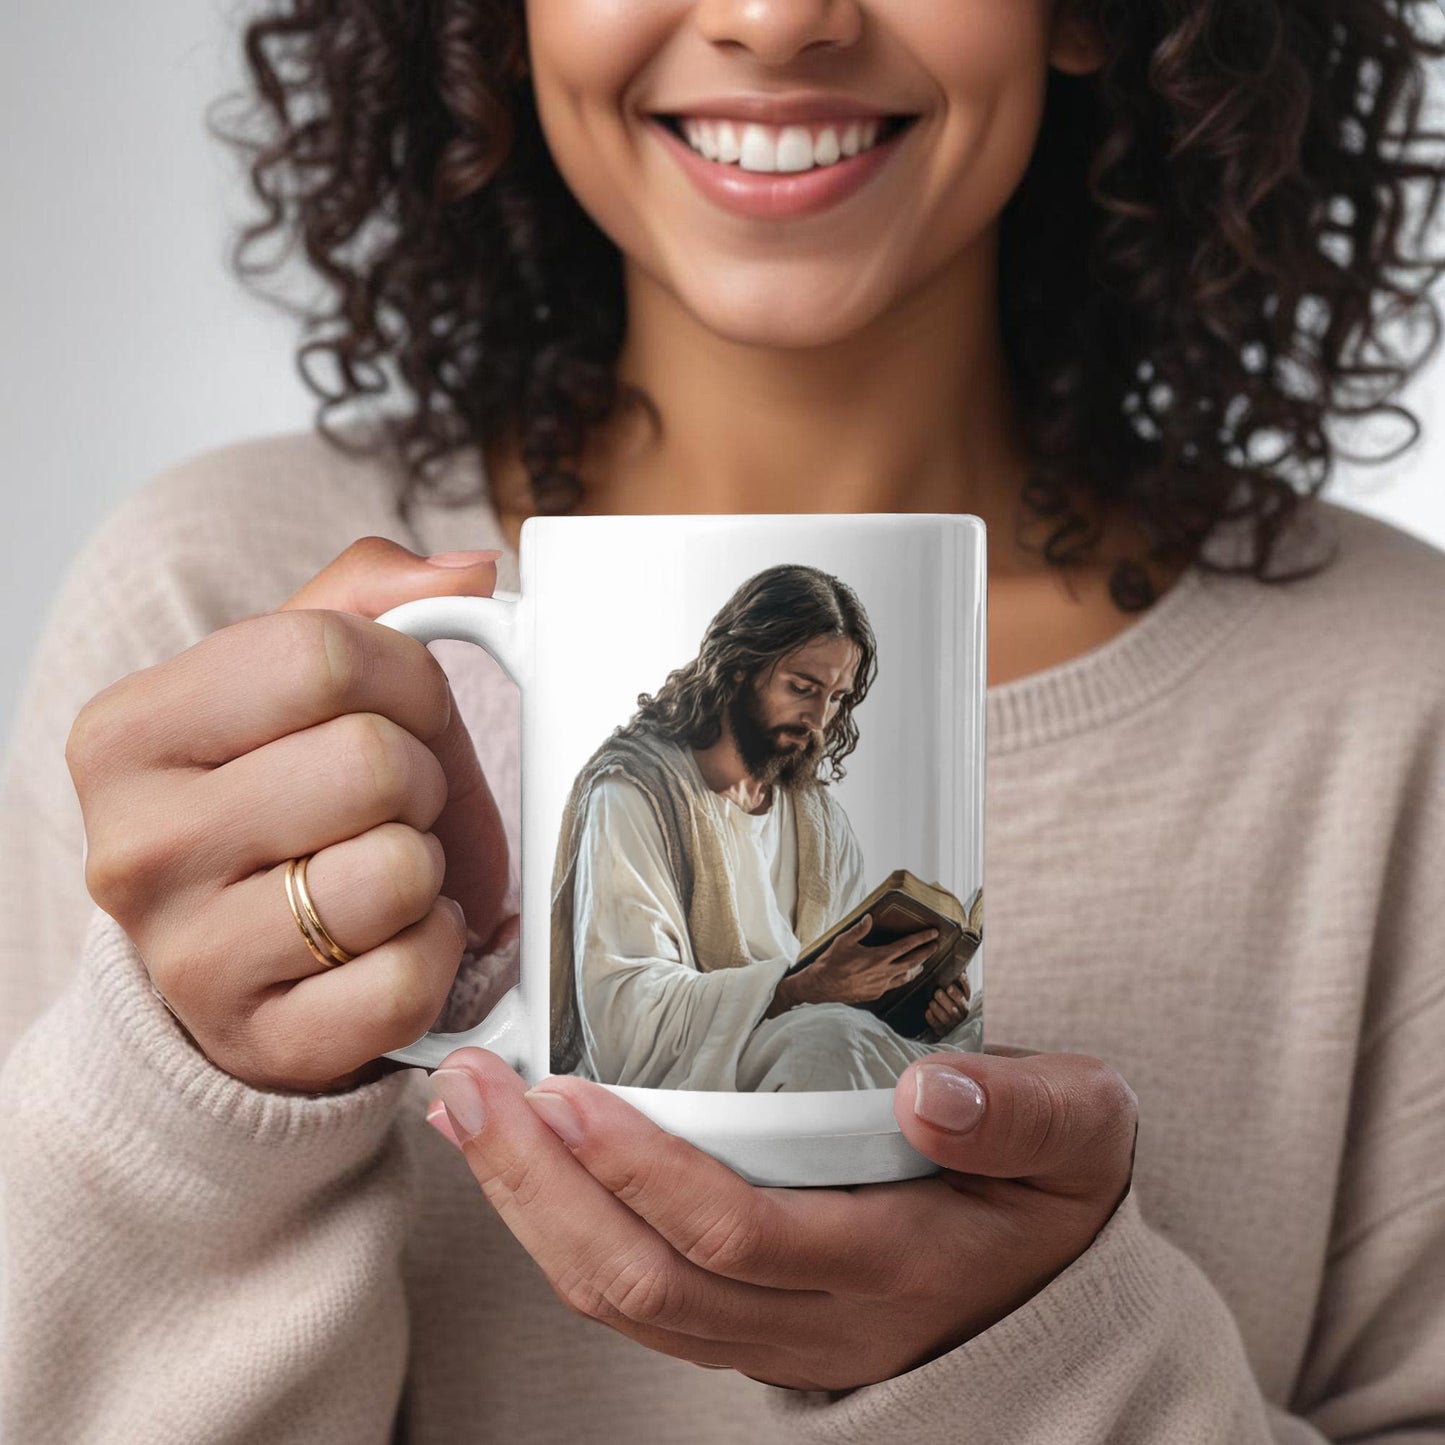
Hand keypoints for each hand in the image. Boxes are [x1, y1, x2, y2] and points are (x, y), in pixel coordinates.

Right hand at [65, 536, 510, 1093]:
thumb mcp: (288, 681)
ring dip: (426, 867)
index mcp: (128, 731)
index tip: (403, 708)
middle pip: (373, 763)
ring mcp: (189, 960)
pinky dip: (434, 952)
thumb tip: (470, 570)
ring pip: (398, 873)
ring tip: (380, 870)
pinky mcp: (263, 1043)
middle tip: (389, 804)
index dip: (405, 678)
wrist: (236, 951)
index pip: (325, 654)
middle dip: (418, 777)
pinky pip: (411, 979)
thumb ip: (370, 599)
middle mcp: (135, 847)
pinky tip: (389, 940)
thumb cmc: (278, 796)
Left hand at [423, 1046, 1137, 1390]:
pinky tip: (524, 1165)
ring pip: (626, 1304)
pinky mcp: (750, 1331)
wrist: (1058, 1300)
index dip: (645, 1174)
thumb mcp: (1082, 1134)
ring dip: (532, 1210)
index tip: (567, 1093)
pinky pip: (636, 1302)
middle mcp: (820, 1322)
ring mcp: (776, 1341)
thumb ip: (1023, 1114)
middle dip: (542, 1187)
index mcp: (897, 1264)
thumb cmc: (1052, 1196)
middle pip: (648, 1283)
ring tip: (470, 1115)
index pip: (741, 1237)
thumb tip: (929, 1094)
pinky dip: (562, 1234)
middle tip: (471, 1090)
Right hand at [794, 913, 939, 1004]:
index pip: (906, 946)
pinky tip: (902, 976)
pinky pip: (894, 985)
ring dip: (917, 968)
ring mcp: (881, 985)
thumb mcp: (843, 940)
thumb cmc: (831, 962)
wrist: (822, 986)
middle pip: (912, 962)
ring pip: (906, 977)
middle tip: (935, 946)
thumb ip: (860, 929)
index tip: (933, 933)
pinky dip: (902, 978)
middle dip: (926, 953)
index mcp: (878, 957)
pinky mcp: (876, 993)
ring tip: (923, 963)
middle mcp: (884, 972)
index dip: (922, 939)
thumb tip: (870, 917)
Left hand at [924, 976, 971, 1036]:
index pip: (967, 991)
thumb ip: (952, 976)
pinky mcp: (942, 1030)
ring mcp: (953, 1022)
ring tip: (932, 1002)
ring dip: (939, 1008)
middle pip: (960, 1005)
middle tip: (938, 991)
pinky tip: (928, 1011)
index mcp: (965, 999)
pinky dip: (932, 1018)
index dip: (963, 984)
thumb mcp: (950, 987)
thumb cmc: (945, 1000)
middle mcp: (962, 1011)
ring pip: (948, 1016)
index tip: (956, 977)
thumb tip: (954, 956)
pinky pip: (938, 1025)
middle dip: (950, 998)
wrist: (940, 1022)